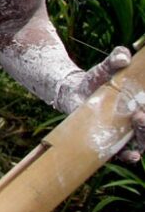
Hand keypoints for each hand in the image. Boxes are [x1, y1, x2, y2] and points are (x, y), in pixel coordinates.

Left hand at [55, 46, 144, 162]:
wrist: (73, 91)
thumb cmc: (96, 80)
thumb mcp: (106, 68)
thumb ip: (115, 59)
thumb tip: (124, 56)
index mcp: (140, 107)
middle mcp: (135, 123)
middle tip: (141, 115)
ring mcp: (121, 134)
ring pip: (139, 144)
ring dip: (142, 139)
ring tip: (137, 124)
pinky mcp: (106, 141)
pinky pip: (120, 153)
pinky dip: (127, 155)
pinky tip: (131, 155)